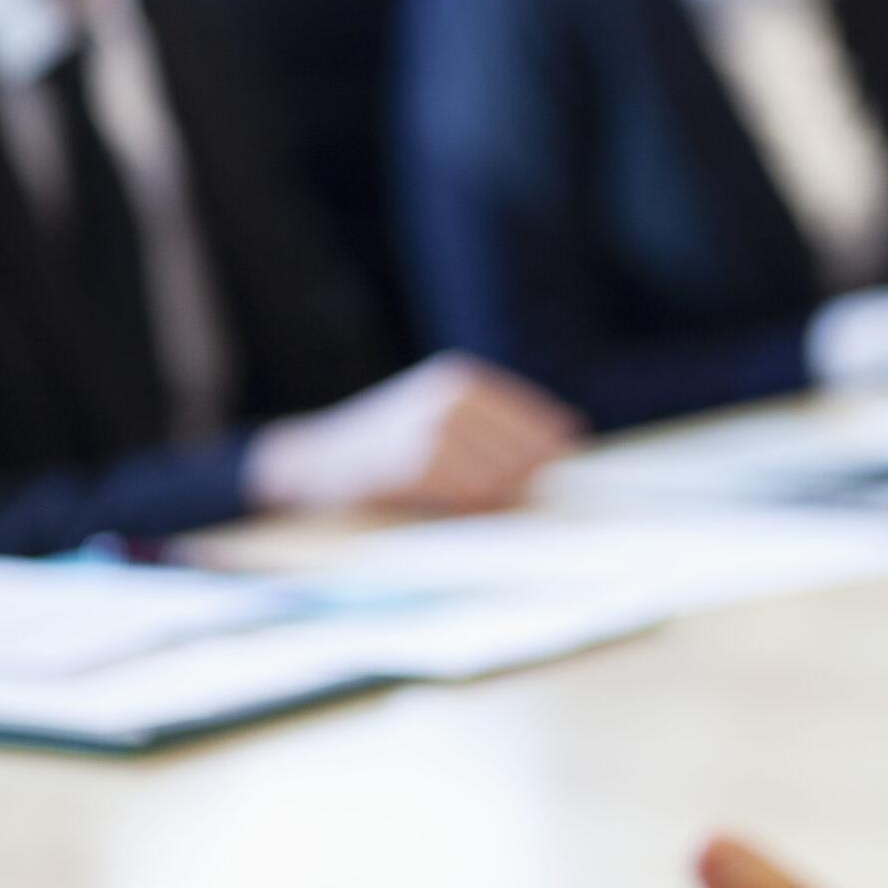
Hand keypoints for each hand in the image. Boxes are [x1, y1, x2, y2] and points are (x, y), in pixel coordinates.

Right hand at [244, 353, 580, 514]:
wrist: (316, 459)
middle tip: (515, 491)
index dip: (550, 448)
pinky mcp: (415, 465)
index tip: (557, 462)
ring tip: (484, 498)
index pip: (537, 421)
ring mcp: (432, 431)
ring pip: (501, 476)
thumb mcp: (443, 413)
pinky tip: (463, 504)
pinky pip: (469, 494)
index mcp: (463, 382)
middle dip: (526, 477)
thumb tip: (570, 429)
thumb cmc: (391, 443)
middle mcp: (450, 400)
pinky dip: (474, 505)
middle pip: (525, 452)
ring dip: (502, 495)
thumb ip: (499, 421)